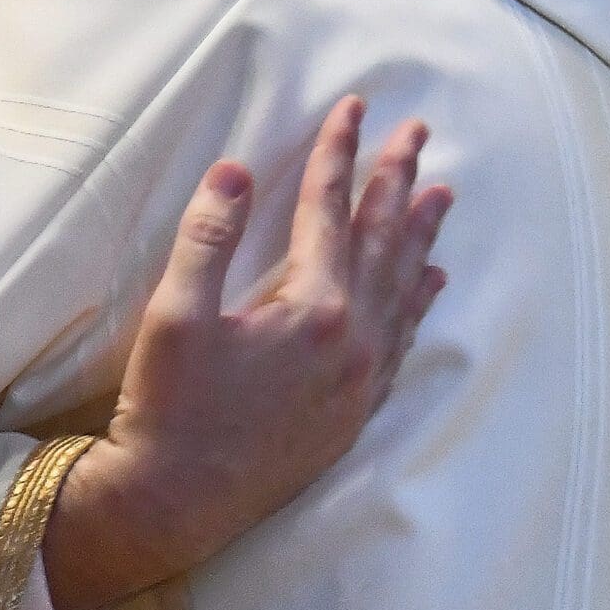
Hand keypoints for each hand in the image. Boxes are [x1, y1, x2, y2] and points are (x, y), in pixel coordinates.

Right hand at [44, 98, 450, 609]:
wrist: (177, 503)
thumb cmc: (169, 407)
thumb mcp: (174, 315)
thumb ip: (208, 237)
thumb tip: (237, 170)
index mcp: (312, 308)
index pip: (330, 209)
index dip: (340, 152)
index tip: (355, 106)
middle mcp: (351, 340)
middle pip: (382, 240)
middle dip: (398, 179)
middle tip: (418, 131)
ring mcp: (359, 379)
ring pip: (402, 288)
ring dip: (420, 235)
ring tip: (440, 193)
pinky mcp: (355, 411)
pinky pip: (402, 340)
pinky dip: (418, 302)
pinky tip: (429, 283)